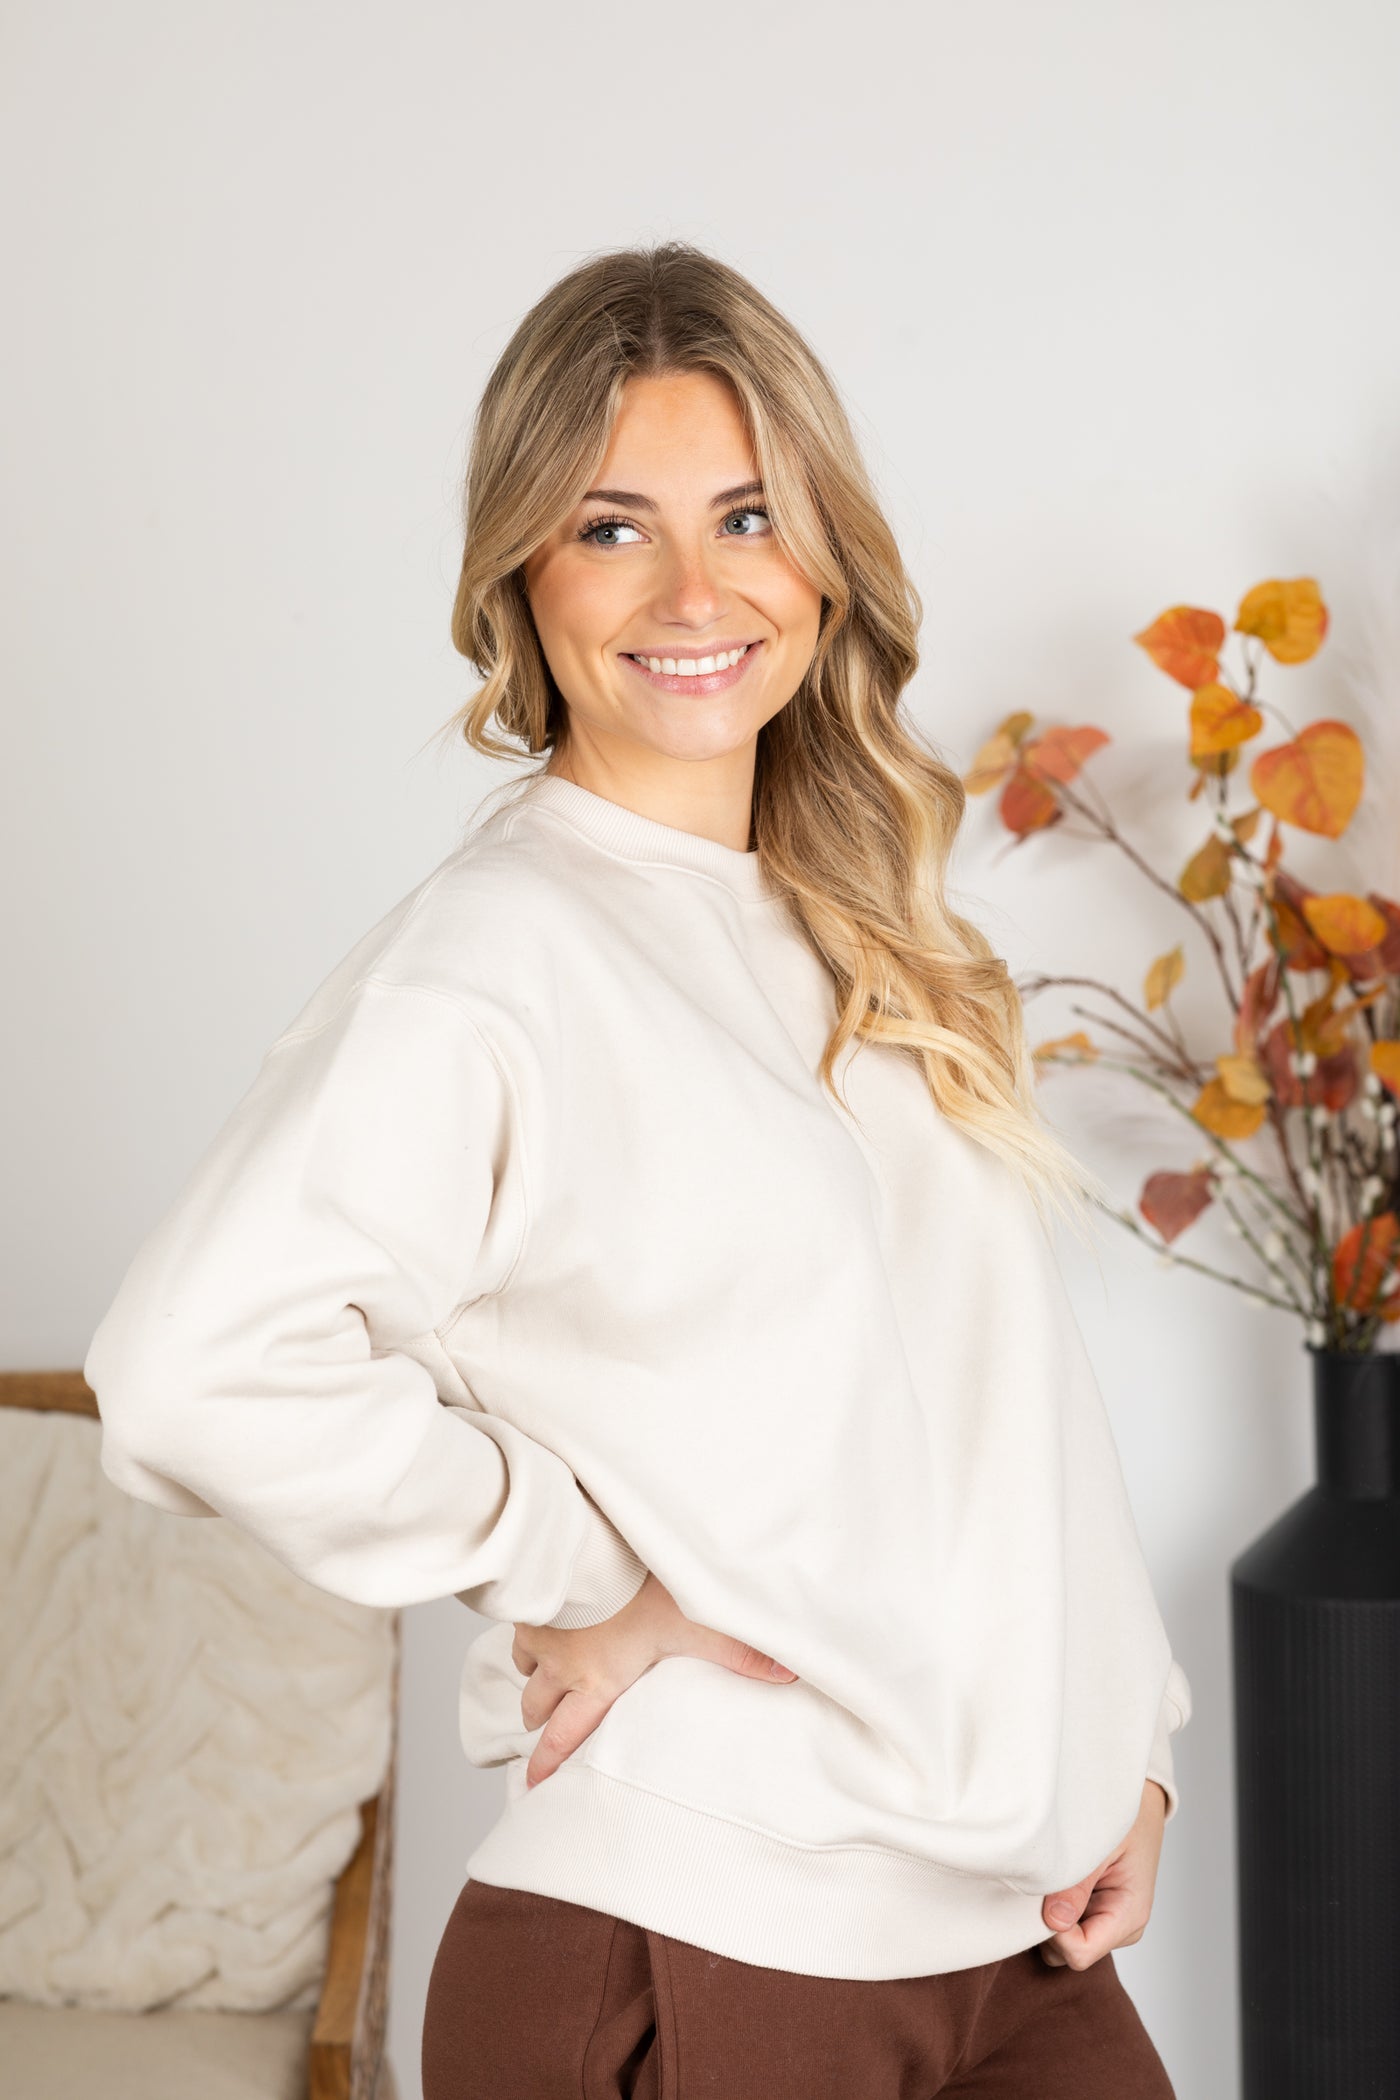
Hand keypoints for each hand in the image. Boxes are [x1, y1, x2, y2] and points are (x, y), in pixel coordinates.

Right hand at [512, 1571, 798, 1789]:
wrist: (592, 1548)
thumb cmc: (641, 1590)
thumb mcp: (698, 1625)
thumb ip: (741, 1653)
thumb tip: (789, 1673)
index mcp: (598, 1681)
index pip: (566, 1735)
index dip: (548, 1764)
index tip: (535, 1784)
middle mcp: (562, 1665)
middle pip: (536, 1706)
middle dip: (538, 1719)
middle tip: (539, 1727)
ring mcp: (541, 1633)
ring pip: (525, 1666)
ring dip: (533, 1674)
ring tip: (540, 1675)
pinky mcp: (532, 1601)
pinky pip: (521, 1628)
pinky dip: (529, 1632)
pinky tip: (541, 1621)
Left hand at [1038, 1779, 1167, 1967]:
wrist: (1138, 1804)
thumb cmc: (1125, 1818)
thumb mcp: (1100, 1844)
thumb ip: (1076, 1885)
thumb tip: (1053, 1922)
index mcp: (1129, 1916)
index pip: (1080, 1952)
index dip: (1055, 1932)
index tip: (1044, 1895)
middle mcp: (1119, 1929)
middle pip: (1065, 1953)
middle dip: (1046, 1923)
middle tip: (1043, 1880)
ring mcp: (1105, 1923)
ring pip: (1059, 1942)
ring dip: (1046, 1913)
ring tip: (1051, 1874)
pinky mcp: (1093, 1914)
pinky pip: (1061, 1925)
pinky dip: (1050, 1906)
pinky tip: (1054, 1879)